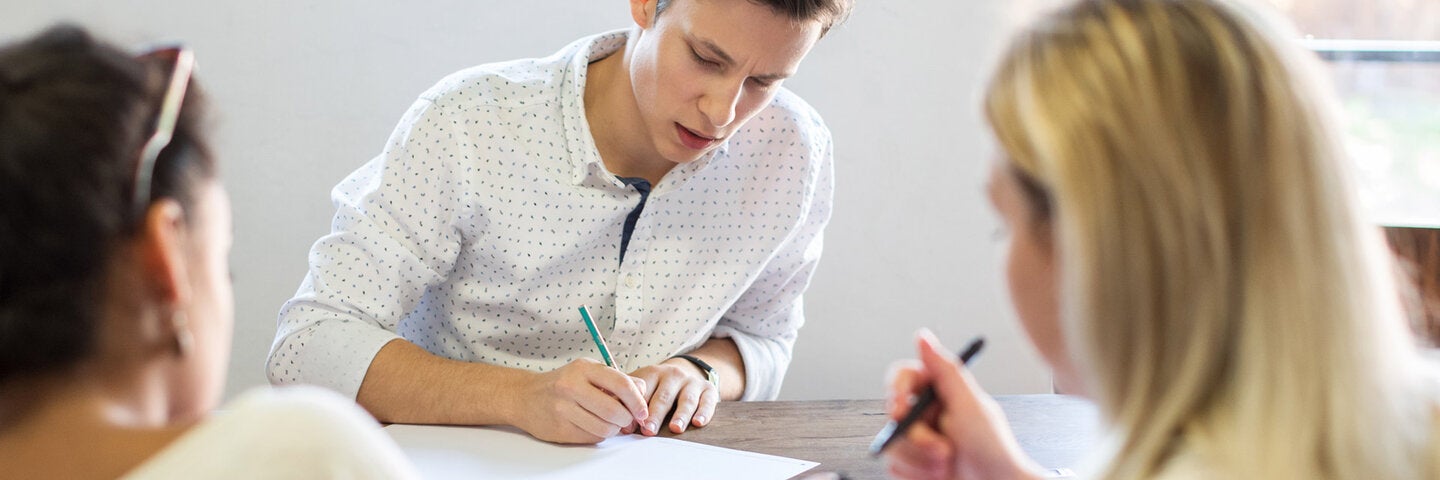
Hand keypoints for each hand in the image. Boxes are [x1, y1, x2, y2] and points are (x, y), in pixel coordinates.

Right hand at [511, 358, 649, 443]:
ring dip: (613, 429)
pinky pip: (591, 438)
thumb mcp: (588, 372)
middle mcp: (572, 386)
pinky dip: (598, 435)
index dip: (637, 401)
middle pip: (615, 411)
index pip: (622, 384)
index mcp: (584, 368)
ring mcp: (563, 409)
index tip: (642, 411)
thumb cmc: (562, 384)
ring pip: (605, 428)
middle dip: (627, 419)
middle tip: (627, 420)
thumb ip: (616, 380)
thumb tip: (643, 391)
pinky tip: (592, 426)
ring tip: (609, 423)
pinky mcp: (559, 428)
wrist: (525, 397)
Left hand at [628, 358, 719, 434]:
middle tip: (649, 430)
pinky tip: (698, 422)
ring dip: (681, 415)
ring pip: (687, 400)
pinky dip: (704, 412)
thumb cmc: (659, 386)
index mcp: (653, 373)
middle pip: (664, 397)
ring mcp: (692, 382)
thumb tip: (622, 426)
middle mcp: (673, 375)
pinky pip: (708, 402)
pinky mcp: (708, 390)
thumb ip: (630, 402)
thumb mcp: (644, 386)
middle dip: (656, 414)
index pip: (644, 390)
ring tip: (675, 428)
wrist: (688, 371)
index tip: (630, 424)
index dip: (636, 408)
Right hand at [882, 330, 1040, 479]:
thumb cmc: (993, 449)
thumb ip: (945, 370)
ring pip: (893, 444)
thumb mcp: (970, 405)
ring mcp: (919, 440)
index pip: (903, 377)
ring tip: (946, 465)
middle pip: (895, 417)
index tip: (901, 410)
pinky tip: (938, 475)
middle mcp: (927, 414)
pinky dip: (915, 474)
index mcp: (939, 392)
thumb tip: (923, 336)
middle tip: (942, 449)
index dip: (896, 391)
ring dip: (919, 460)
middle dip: (919, 439)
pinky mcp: (914, 463)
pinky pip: (895, 466)